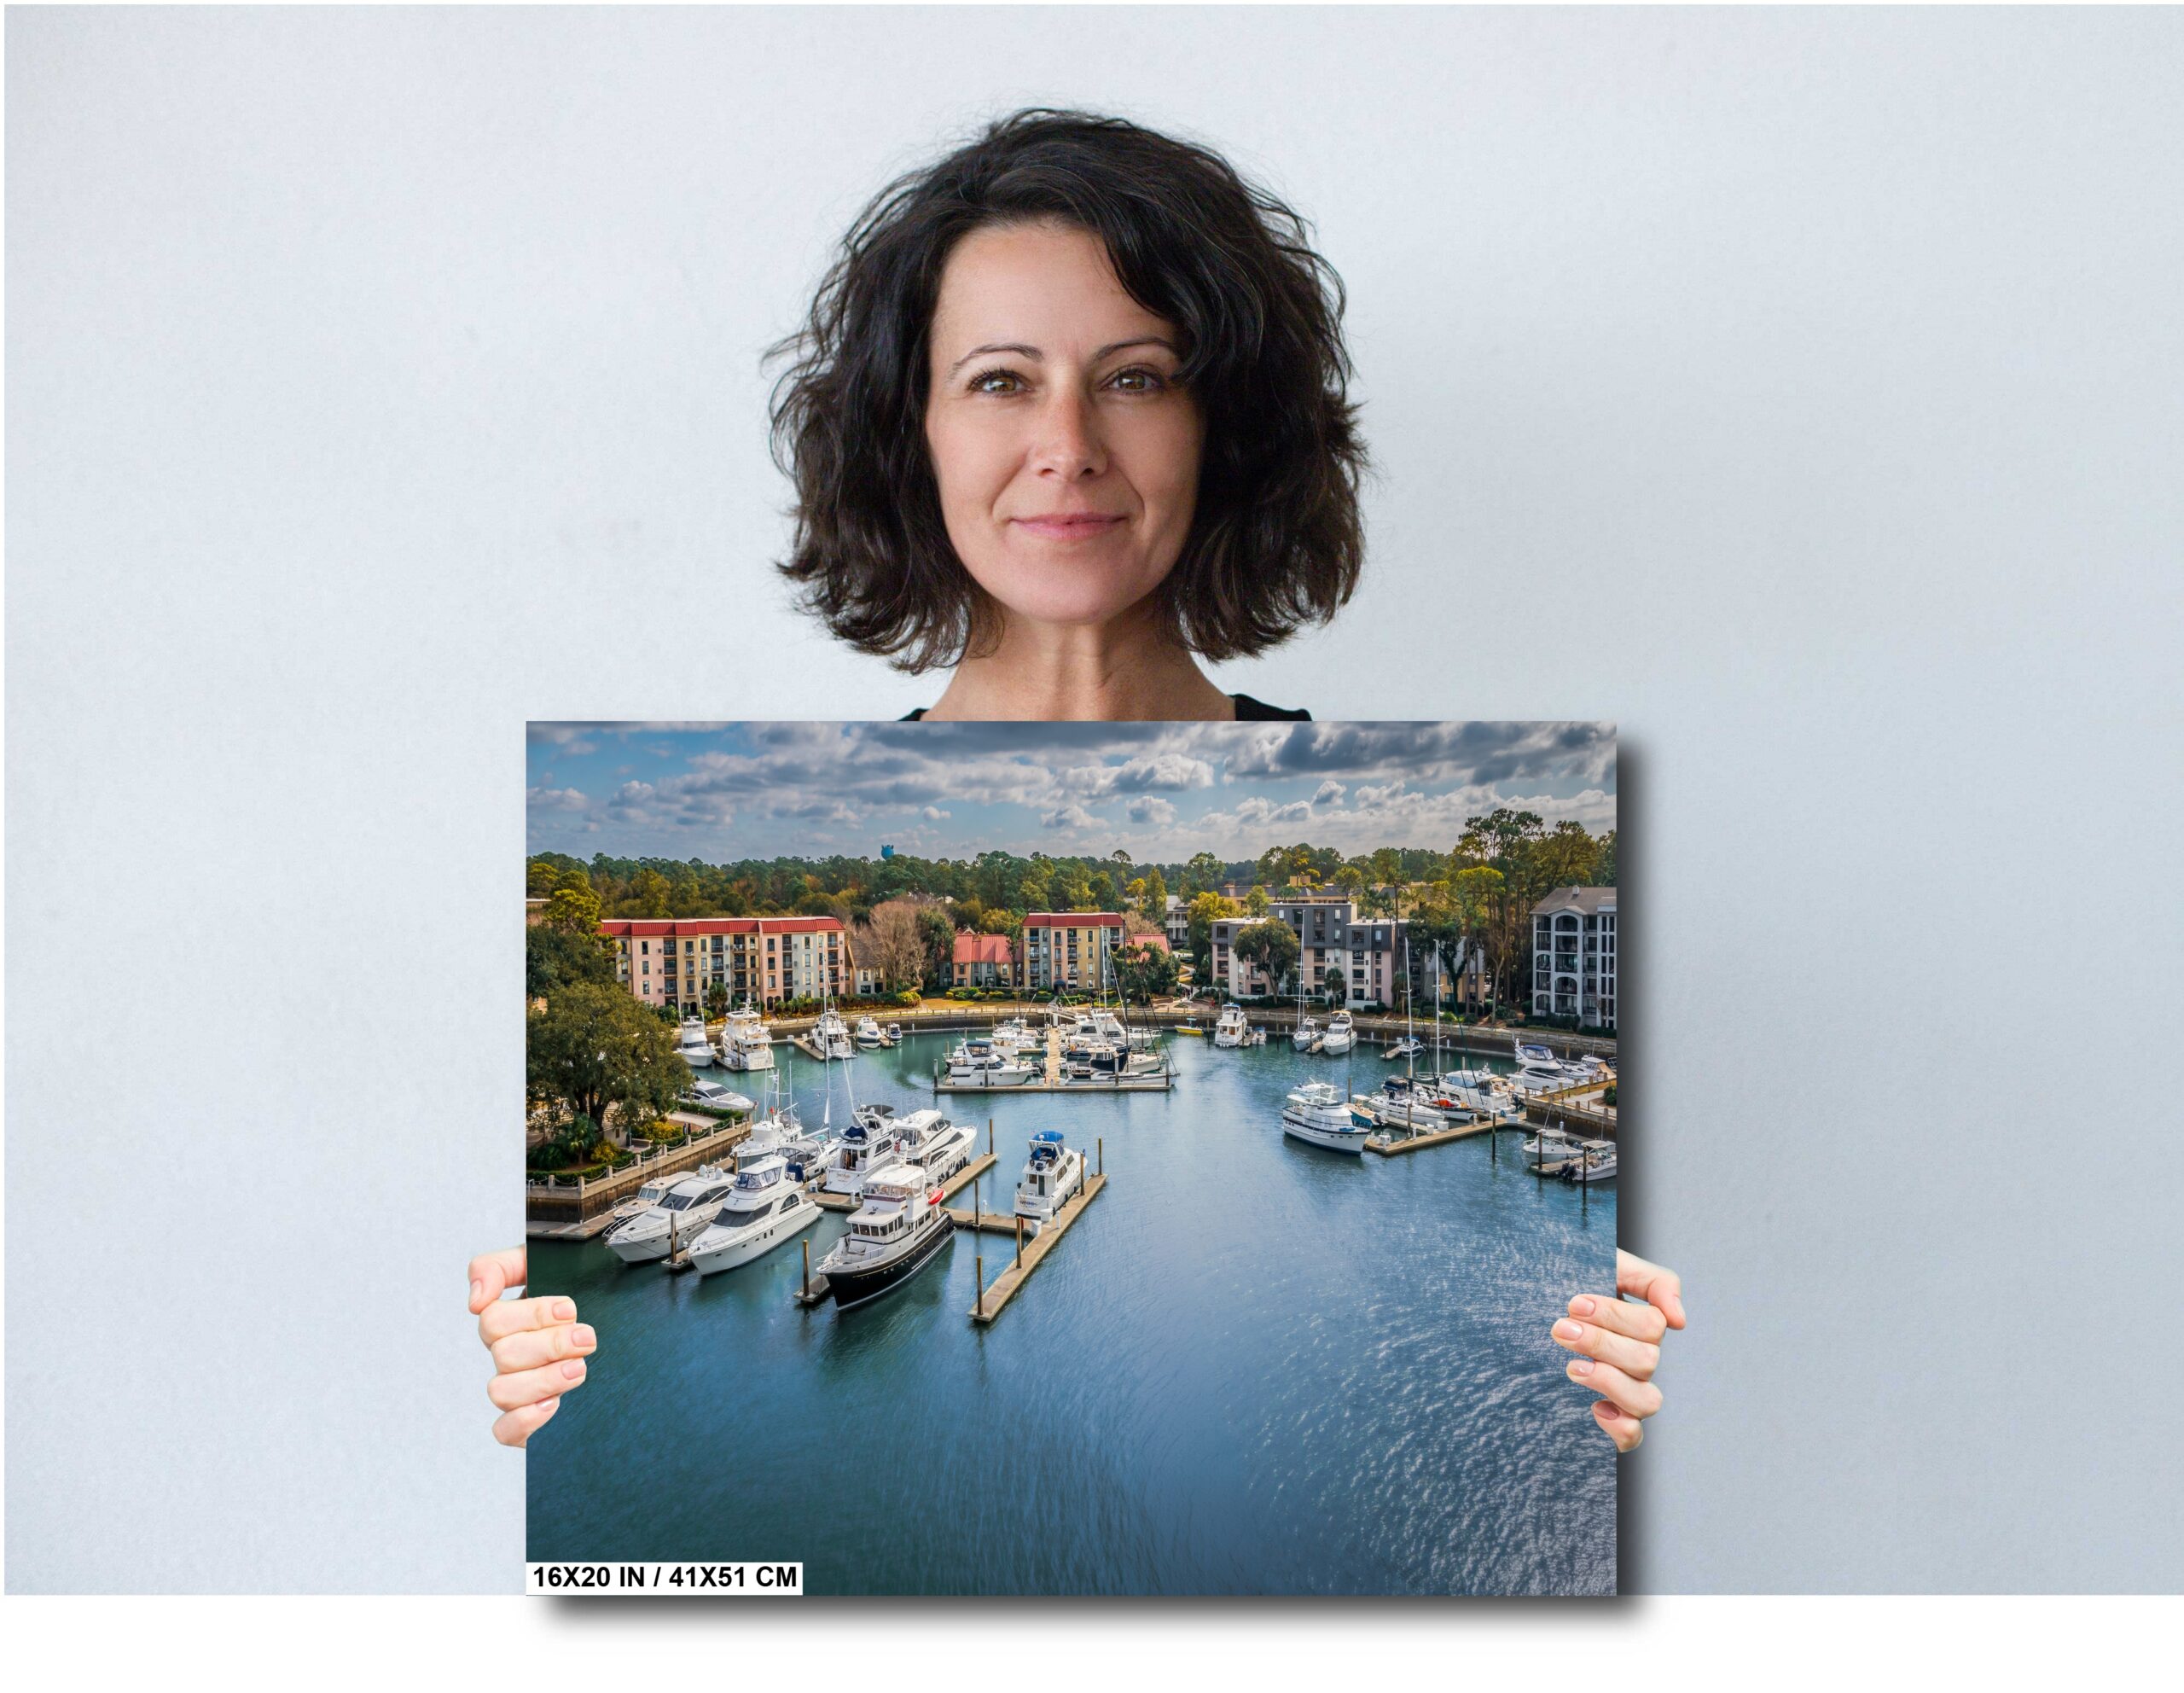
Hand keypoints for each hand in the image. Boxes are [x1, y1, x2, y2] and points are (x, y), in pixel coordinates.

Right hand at [468, 1246, 595, 1447]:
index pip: (493, 1319)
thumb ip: (499, 1267)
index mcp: (507, 1322)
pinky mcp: (527, 1421)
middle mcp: (507, 1356)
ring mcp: (516, 1389)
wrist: (616, 1333)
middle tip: (586, 1337)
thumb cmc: (576, 1295)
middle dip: (550, 1344)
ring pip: (501, 1392)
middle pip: (504, 1354)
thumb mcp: (541, 1265)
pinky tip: (554, 1405)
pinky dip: (525, 1420)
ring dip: (543, 1379)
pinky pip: (504, 1431)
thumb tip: (476, 1300)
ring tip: (579, 1368)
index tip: (570, 1309)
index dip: (532, 1315)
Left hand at [1552, 1248, 1684, 1451]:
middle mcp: (1638, 1359)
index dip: (1615, 1317)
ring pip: (1647, 1401)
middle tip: (1560, 1329)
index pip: (1652, 1326)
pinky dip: (1621, 1427)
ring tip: (1571, 1367)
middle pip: (1646, 1361)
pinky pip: (1632, 1436)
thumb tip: (1679, 1320)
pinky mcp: (1608, 1415)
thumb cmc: (1567, 1280)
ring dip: (1610, 1382)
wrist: (1522, 1301)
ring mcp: (1624, 1389)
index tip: (1574, 1304)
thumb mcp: (1608, 1264)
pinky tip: (1595, 1408)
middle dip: (1600, 1343)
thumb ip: (1653, 1281)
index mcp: (1641, 1325)